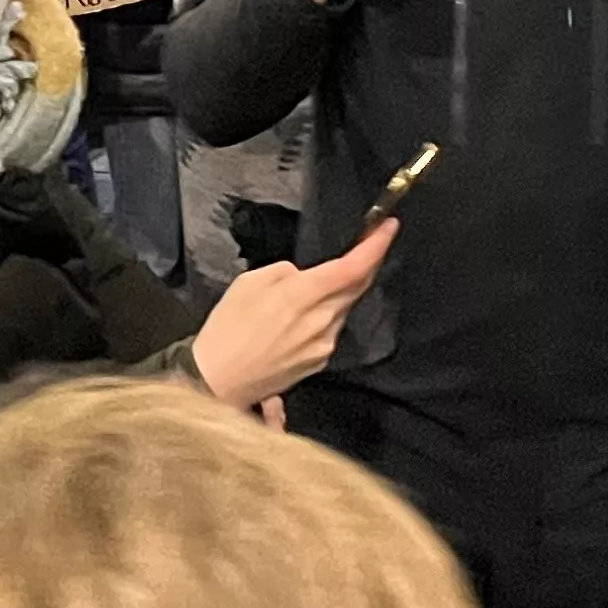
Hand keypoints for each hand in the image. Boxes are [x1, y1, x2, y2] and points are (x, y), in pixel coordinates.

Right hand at [190, 223, 399, 407]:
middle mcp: (321, 321)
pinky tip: (297, 321)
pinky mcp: (320, 362)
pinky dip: (324, 316)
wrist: (218, 381)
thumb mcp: (247, 283)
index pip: (353, 268)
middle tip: (367, 244)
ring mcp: (324, 344)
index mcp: (302, 295)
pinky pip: (331, 330)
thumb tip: (302, 276)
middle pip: (358, 287)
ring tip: (309, 291)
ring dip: (339, 292)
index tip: (389, 226)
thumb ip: (284, 272)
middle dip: (366, 263)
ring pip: (343, 308)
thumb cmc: (226, 329)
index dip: (376, 246)